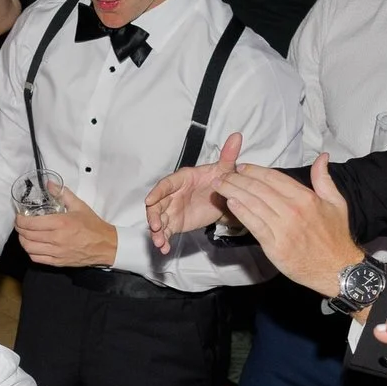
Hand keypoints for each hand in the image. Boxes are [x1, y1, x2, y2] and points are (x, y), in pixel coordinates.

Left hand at [16, 194, 118, 268]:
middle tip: (20, 224)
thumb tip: (49, 184)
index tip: (19, 216)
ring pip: (29, 248)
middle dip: (19, 228)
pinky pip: (37, 258)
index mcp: (61, 223)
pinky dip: (30, 252)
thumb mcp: (79, 206)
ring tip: (24, 234)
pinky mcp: (58, 262)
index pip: (31, 223)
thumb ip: (62, 193)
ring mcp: (57, 252)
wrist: (105, 245)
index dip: (20, 220)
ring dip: (23, 240)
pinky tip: (32, 245)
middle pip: (27, 235)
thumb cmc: (93, 226)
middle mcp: (56, 238)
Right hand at [144, 131, 243, 250]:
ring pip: (159, 220)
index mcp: (182, 179)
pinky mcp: (175, 223)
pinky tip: (164, 248)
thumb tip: (236, 136)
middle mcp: (173, 194)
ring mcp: (172, 209)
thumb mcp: (225, 169)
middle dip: (153, 216)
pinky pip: (166, 232)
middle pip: (157, 204)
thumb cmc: (220, 180)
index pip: (166, 184)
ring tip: (159, 242)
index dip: (157, 192)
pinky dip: (164, 240)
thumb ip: (228, 155)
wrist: (224, 198)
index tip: (149, 200)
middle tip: (155, 226)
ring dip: (157, 231)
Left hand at [215, 155, 363, 294]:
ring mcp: (283, 228)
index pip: (274, 178)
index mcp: (306, 198)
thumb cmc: (335, 236)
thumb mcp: (336, 202)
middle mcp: (293, 210)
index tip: (241, 167)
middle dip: (238, 179)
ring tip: (219, 185)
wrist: (337, 268)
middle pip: (259, 189)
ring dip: (233, 192)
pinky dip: (241, 213)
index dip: (255, 170)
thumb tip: (322, 157)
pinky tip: (230, 203)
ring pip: (253, 204)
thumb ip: (324, 179)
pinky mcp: (275, 245)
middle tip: (223, 174)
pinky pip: (254, 225)